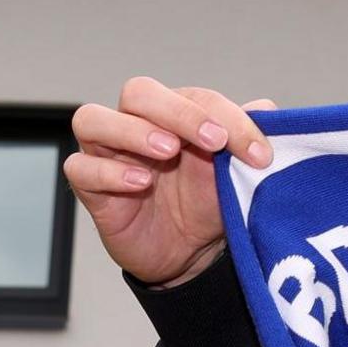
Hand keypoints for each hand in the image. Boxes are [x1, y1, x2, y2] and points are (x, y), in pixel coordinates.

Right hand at [64, 77, 276, 288]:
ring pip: (93, 120)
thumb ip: (249, 139)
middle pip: (138, 93)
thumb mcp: (236, 173)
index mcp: (177, 115)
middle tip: (214, 141)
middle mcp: (138, 125)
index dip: (229, 117)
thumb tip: (267, 108)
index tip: (258, 151)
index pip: (196, 96)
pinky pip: (80, 168)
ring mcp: (109, 154)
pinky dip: (108, 171)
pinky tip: (141, 183)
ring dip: (133, 131)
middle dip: (179, 112)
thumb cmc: (208, 202)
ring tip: (168, 151)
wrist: (191, 253)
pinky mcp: (90, 187)